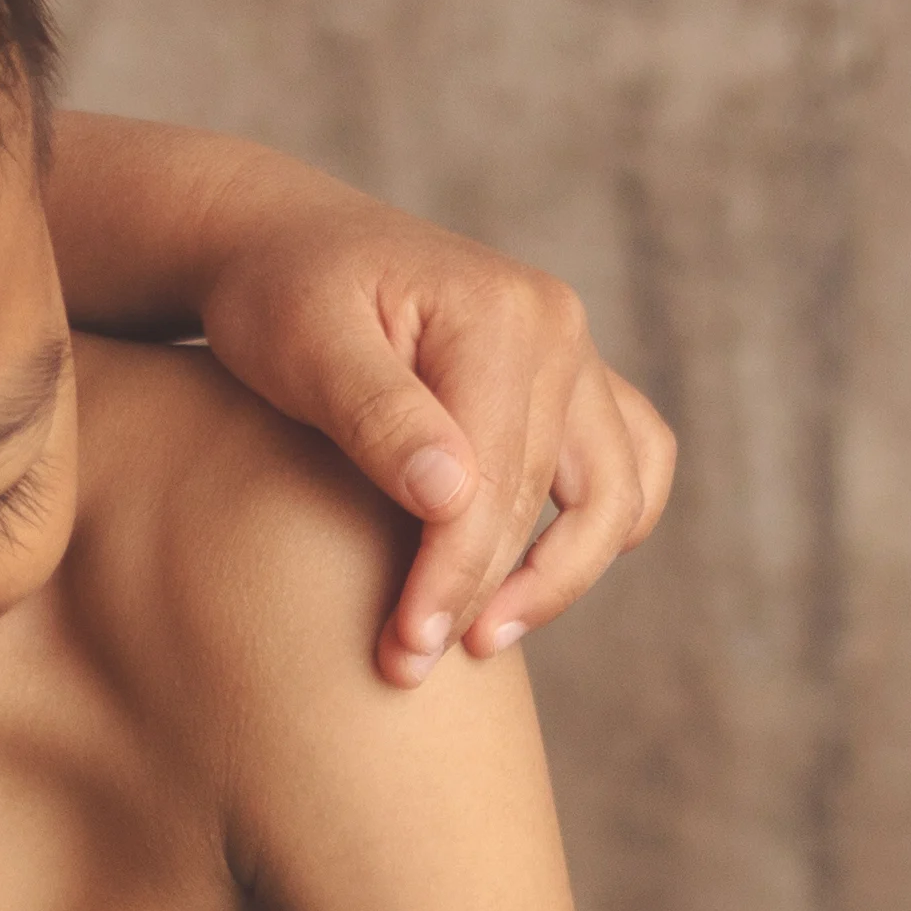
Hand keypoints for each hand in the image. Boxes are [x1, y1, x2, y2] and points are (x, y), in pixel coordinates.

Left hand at [198, 218, 680, 677]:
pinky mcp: (572, 379)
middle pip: (551, 503)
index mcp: (501, 314)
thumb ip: (377, 415)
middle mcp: (558, 327)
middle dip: (484, 598)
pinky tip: (536, 580)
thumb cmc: (276, 296)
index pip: (494, 484)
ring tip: (478, 640)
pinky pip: (633, 462)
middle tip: (408, 667)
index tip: (403, 651)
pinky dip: (607, 526)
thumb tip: (450, 497)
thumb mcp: (301, 344)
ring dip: (559, 579)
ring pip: (617, 494)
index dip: (451, 579)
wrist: (282, 243)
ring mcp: (575, 353)